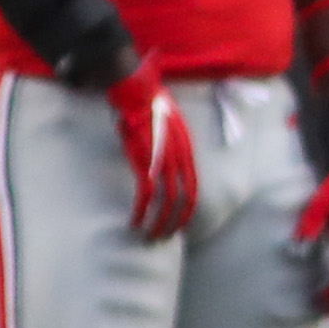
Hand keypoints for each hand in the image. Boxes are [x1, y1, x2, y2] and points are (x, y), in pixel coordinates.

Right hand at [100, 60, 195, 241]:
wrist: (136, 88)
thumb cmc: (148, 105)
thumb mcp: (167, 127)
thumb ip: (169, 145)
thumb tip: (162, 161)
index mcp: (186, 149)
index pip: (194, 187)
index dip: (188, 210)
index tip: (179, 225)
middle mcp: (180, 156)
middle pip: (186, 198)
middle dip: (175, 223)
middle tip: (163, 238)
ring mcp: (163, 158)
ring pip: (168, 201)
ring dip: (158, 223)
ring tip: (149, 237)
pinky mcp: (143, 160)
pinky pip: (146, 194)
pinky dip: (141, 211)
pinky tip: (133, 222)